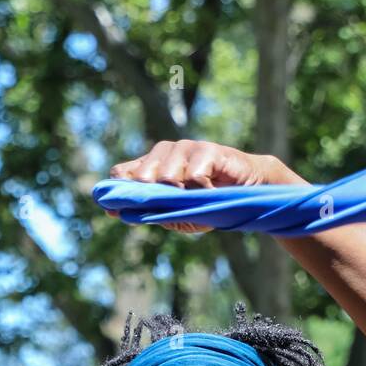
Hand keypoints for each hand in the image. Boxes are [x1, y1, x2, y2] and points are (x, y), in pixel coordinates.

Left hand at [107, 140, 297, 232]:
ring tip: (189, 196)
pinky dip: (200, 187)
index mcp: (155, 167)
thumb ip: (156, 213)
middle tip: (159, 200)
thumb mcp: (182, 214)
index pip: (126, 172)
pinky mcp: (210, 150)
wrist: (251, 190)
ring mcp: (188, 149)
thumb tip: (124, 215)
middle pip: (144, 172)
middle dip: (148, 191)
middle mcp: (167, 154)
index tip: (113, 206)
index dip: (119, 189)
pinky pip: (195, 172)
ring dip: (176, 189)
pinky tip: (209, 192)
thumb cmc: (213, 202)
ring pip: (168, 172)